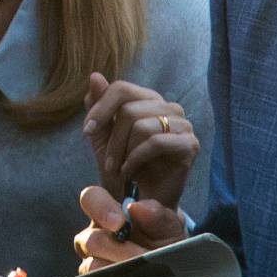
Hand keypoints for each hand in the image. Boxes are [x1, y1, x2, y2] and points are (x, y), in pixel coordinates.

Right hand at [71, 183, 186, 273]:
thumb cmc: (166, 237)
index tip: (120, 223)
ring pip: (92, 267)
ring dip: (120, 271)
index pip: (90, 198)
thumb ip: (157, 214)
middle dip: (119, 250)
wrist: (174, 264)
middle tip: (144, 257)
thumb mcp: (169, 225)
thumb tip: (137, 207)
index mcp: (108, 213)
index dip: (101, 209)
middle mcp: (95, 236)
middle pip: (90, 240)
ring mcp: (93, 262)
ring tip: (145, 273)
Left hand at [81, 73, 197, 208]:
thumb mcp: (104, 137)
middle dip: (112, 140)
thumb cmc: (125, 166)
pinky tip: (130, 172)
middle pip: (128, 109)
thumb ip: (99, 108)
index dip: (101, 108)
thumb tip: (95, 76)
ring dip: (123, 152)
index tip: (86, 130)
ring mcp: (183, 124)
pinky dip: (135, 159)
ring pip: (141, 126)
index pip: (122, 89)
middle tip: (108, 163)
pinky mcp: (190, 144)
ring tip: (120, 170)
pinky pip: (155, 142)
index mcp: (149, 100)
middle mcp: (169, 107)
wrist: (142, 200)